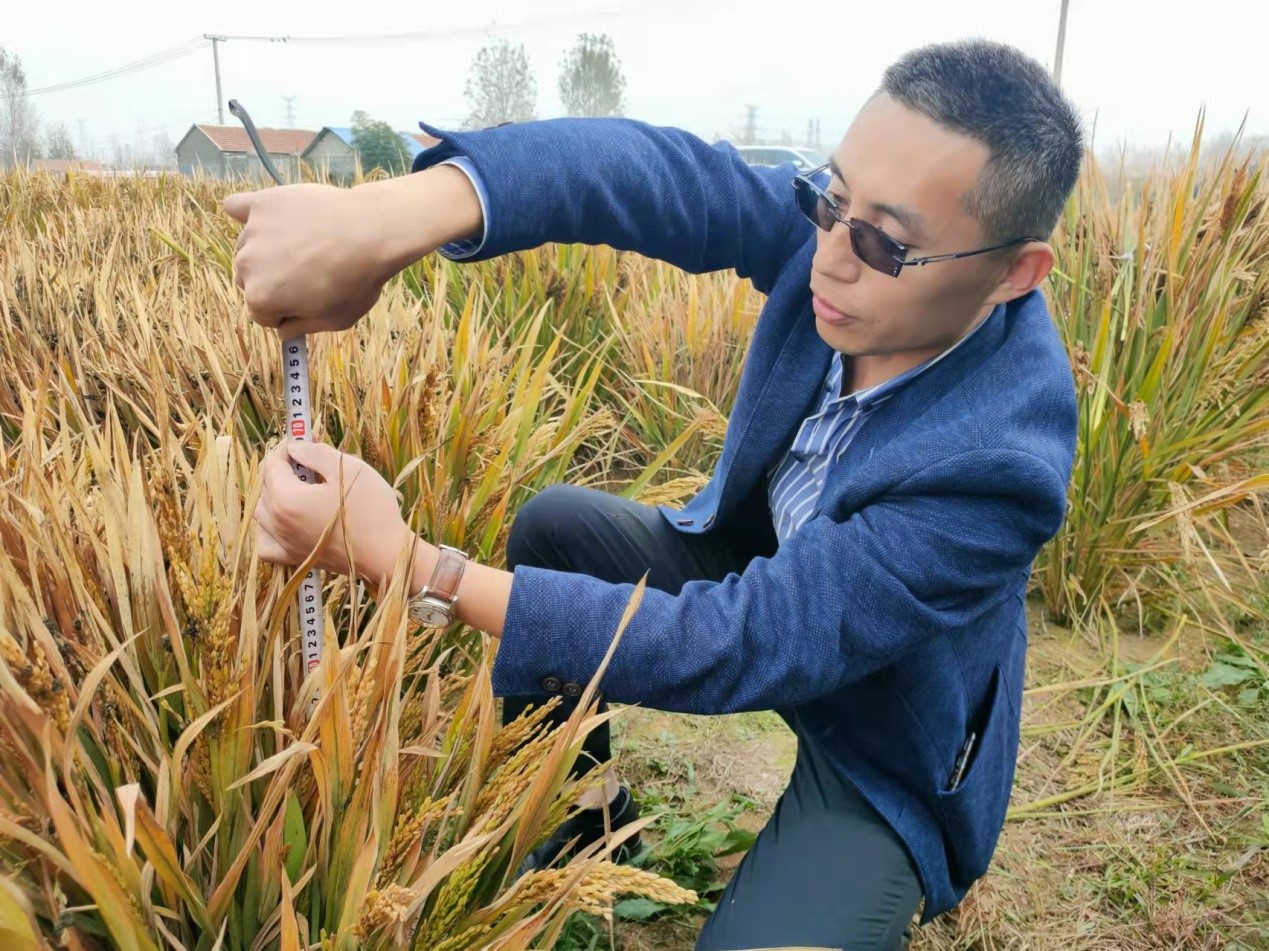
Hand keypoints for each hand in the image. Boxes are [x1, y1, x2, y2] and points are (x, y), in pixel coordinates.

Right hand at [223, 167, 483, 340]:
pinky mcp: (262, 203)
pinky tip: (261, 217)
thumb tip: (284, 332)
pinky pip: (236, 207)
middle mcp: (247, 266)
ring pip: (248, 248)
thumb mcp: (335, 320)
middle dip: (273, 282)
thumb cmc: (357, 280)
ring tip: (304, 243)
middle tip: (308, 272)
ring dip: (266, 250)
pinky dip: (246, 214)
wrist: (372, 232)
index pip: (263, 315)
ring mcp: (253, 232)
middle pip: (250, 281)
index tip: (307, 301)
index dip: (286, 311)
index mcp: (261, 299)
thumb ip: (302, 327)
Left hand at [253, 439, 412, 588]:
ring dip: (274, 493)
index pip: (272, 463)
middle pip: (264, 485)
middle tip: (309, 458)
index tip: (307, 438)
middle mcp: (278, 523)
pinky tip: (285, 521)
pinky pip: (265, 543)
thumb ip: (316, 453)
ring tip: (300, 486)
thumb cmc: (373, 511)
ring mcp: (284, 543)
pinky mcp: (294, 558)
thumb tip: (295, 447)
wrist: (386, 555)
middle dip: (283, 466)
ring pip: (261, 511)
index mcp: (288, 499)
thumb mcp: (349, 469)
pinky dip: (269, 529)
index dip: (288, 446)